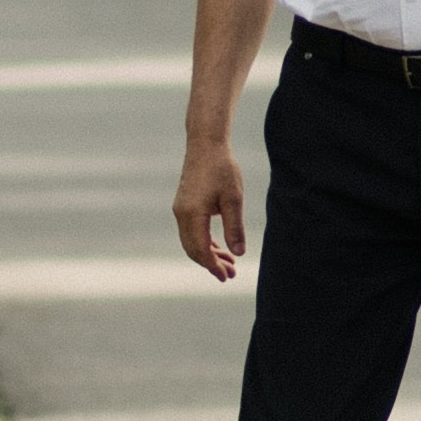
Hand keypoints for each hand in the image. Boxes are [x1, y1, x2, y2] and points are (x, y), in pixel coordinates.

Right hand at [174, 138, 245, 282]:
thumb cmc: (222, 169)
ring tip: (229, 263)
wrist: (206, 145)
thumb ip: (234, 227)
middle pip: (193, 249)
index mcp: (192, 214)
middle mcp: (182, 215)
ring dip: (208, 254)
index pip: (200, 250)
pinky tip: (219, 248)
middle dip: (211, 264)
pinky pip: (191, 232)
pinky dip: (204, 242)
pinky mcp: (184, 205)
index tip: (226, 276)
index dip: (213, 266)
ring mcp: (180, 210)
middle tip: (230, 275)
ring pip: (191, 241)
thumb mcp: (233, 199)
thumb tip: (239, 253)